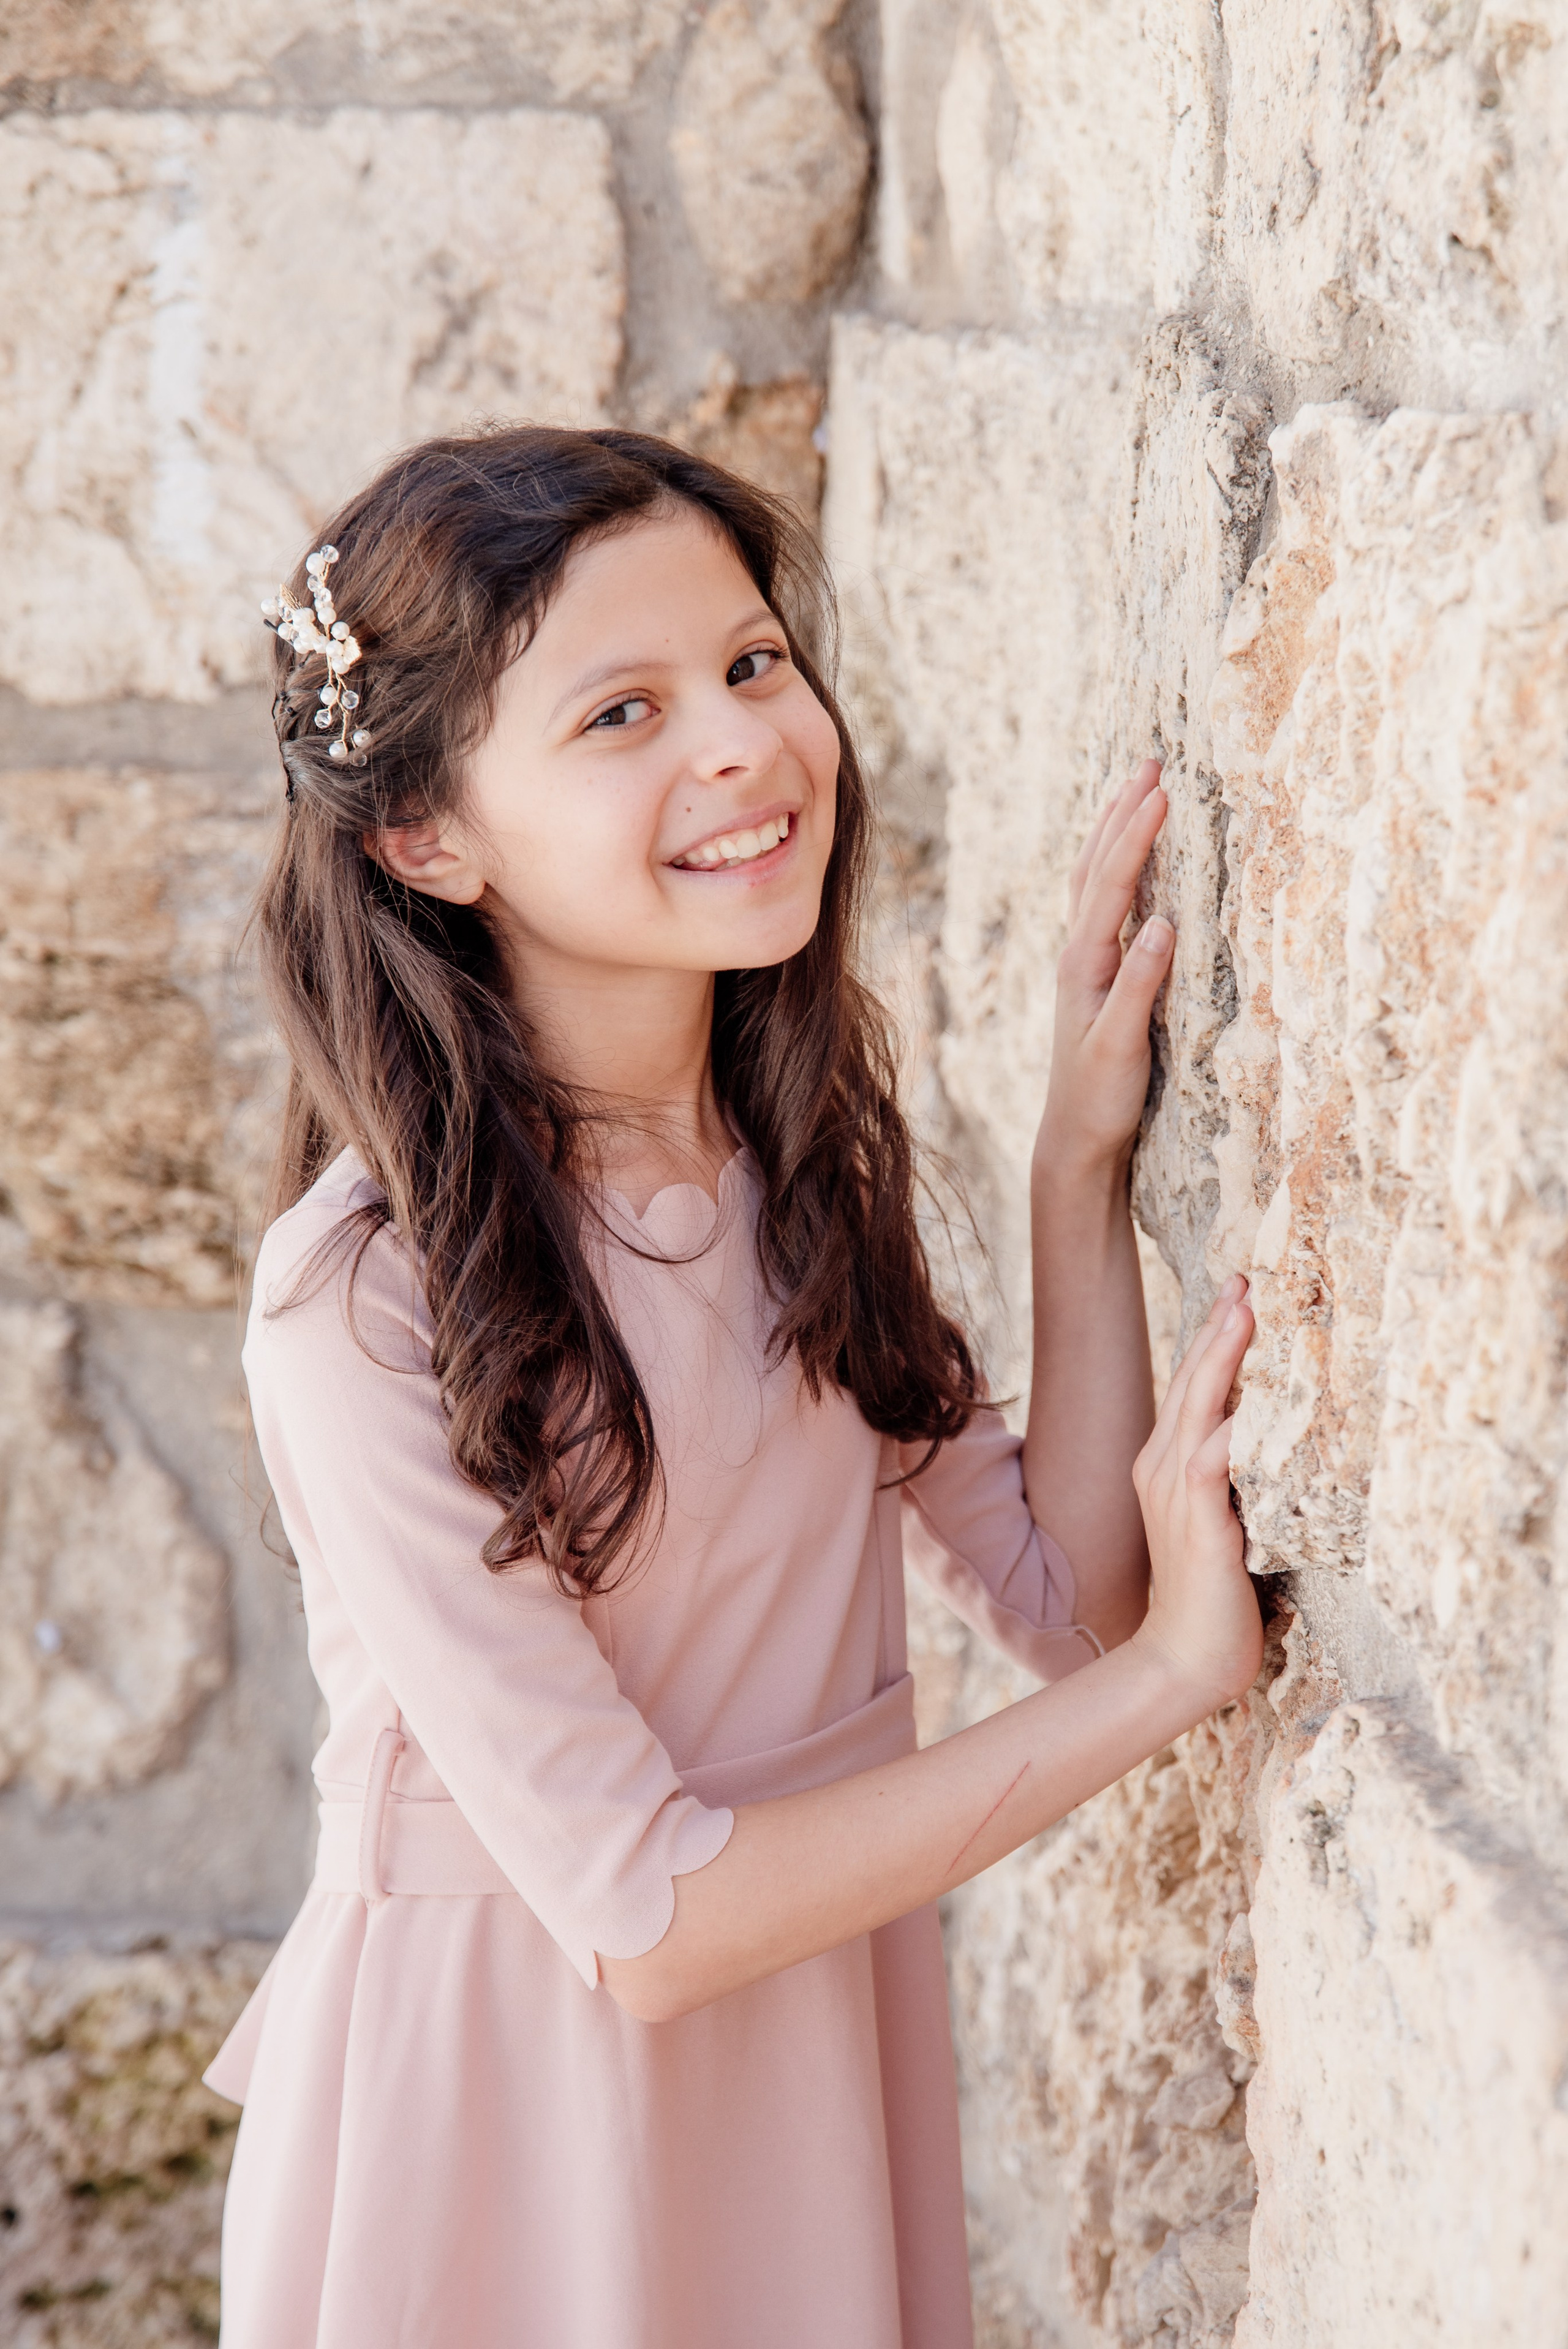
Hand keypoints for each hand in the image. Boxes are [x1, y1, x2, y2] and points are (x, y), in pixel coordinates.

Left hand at [1036, 758, 1172, 1184]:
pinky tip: (1128, 861)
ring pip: (1094, 882)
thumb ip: (1140, 986)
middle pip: (1096, 869)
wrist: (1074, 1140)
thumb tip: (1166, 923)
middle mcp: (1079, 957)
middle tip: (1151, 763)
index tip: (1161, 791)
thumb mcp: (1122, 1046)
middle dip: (1122, 813)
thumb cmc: (1100, 1098)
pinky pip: (1103, 906)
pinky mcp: (1097, 978)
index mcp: (1085, 966)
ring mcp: (1085, 965)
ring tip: (1136, 789)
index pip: (1111, 887)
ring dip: (1114, 832)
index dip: (1136, 837)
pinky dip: (1115, 868)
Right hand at [1130, 1276, 1263, 1710]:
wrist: (1185, 1658)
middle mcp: (1162, 1468)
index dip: (1213, 1339)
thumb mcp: (1225, 1519)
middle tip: (1243, 1280)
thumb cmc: (1215, 1595)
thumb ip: (1236, 1477)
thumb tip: (1273, 1438)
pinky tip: (1255, 1404)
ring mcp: (1175, 1493)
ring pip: (1198, 1407)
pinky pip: (1214, 1462)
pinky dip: (1234, 1430)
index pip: (1190, 1388)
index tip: (1239, 1293)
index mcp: (1165, 1465)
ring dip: (1222, 1357)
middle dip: (1218, 1328)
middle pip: (1191, 1382)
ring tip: (1245, 1312)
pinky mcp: (1200, 1522)